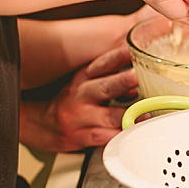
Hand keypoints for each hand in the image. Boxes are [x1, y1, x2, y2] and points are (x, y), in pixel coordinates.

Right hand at [20, 44, 138, 151]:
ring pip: (108, 116)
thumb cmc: (72, 100)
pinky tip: (132, 132)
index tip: (132, 50)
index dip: (119, 55)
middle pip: (105, 87)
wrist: (43, 124)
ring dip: (129, 115)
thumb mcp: (86, 82)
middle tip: (137, 76)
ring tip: (145, 113)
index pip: (103, 63)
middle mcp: (81, 95)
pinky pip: (105, 137)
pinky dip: (120, 135)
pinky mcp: (81, 137)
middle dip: (122, 81)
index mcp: (84, 77)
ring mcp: (80, 117)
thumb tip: (139, 76)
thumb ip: (111, 76)